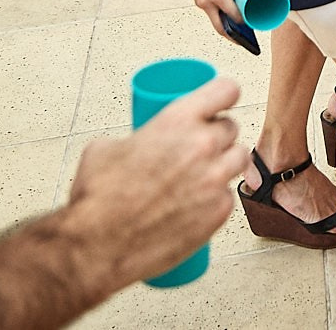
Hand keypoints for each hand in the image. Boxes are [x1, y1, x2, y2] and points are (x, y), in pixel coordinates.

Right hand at [63, 76, 247, 285]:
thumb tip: (141, 142)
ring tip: (202, 176)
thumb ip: (135, 137)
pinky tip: (197, 205)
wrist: (97, 246)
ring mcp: (215, 179)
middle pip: (231, 128)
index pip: (225, 90)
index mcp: (178, 120)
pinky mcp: (220, 211)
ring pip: (238, 160)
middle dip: (217, 136)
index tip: (220, 103)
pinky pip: (229, 195)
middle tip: (198, 149)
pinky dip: (217, 198)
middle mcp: (203, 145)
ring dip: (224, 164)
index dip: (223, 96)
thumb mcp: (107, 147)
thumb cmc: (97, 198)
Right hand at [176, 0, 274, 34]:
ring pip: (214, 20)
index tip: (254, 25)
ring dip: (225, 26)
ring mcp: (200, 2)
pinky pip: (208, 13)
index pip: (235, 19)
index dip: (246, 24)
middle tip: (246, 39)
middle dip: (234, 36)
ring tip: (238, 28)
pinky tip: (225, 15)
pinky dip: (217, 16)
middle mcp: (207, 3)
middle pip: (222, 28)